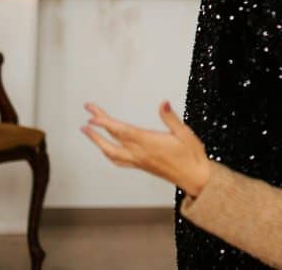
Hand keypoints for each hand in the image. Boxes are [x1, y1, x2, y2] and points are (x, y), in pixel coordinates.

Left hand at [81, 101, 211, 197]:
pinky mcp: (141, 166)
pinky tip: (105, 149)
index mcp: (149, 143)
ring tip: (88, 131)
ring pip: (111, 152)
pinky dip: (107, 152)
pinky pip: (118, 160)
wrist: (194, 177)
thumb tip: (163, 103)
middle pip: (113, 138)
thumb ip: (171, 118)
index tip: (92, 115)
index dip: (105, 123)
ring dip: (97, 141)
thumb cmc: (191, 156)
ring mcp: (139, 161)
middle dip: (97, 127)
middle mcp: (140, 153)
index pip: (122, 131)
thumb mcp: (185, 133)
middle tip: (88, 113)